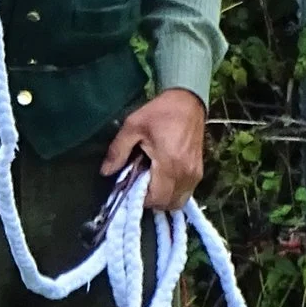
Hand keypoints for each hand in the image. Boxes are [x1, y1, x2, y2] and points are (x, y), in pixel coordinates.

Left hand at [104, 88, 206, 211]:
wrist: (187, 102)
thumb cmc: (160, 112)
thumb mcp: (132, 127)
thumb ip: (118, 151)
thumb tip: (106, 172)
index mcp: (169, 164)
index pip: (156, 198)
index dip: (139, 198)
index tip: (129, 186)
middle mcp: (186, 173)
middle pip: (167, 204)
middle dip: (150, 200)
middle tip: (138, 183)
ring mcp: (195, 173)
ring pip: (178, 201)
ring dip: (162, 197)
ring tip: (149, 180)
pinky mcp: (199, 171)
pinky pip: (186, 192)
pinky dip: (172, 191)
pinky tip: (161, 177)